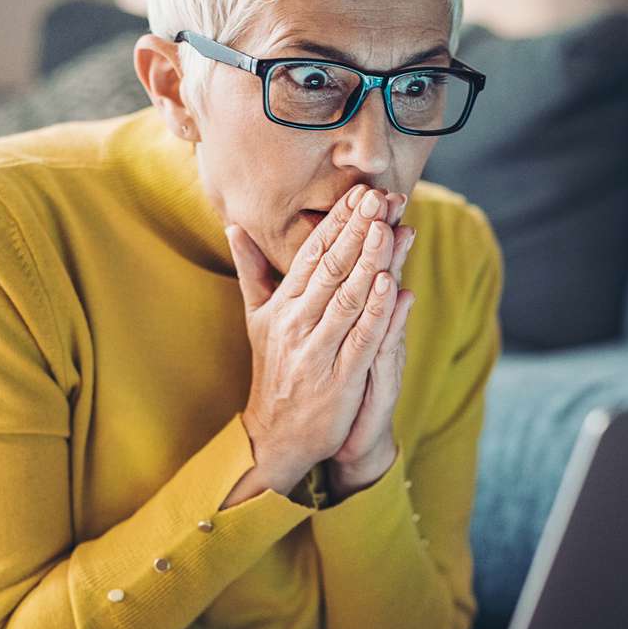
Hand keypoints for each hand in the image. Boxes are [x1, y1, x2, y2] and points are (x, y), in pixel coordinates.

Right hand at [225, 184, 411, 495]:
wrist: (274, 436)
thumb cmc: (273, 372)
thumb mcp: (257, 318)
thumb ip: (252, 271)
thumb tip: (235, 226)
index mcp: (282, 305)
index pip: (312, 253)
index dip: (337, 222)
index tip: (360, 192)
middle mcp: (296, 323)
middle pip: (331, 267)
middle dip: (358, 230)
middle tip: (381, 196)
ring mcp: (317, 351)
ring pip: (347, 297)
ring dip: (370, 260)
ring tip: (390, 226)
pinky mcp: (338, 379)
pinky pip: (360, 338)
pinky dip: (376, 311)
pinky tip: (392, 285)